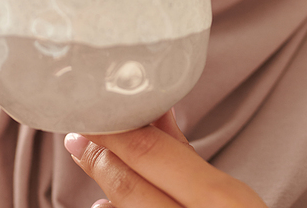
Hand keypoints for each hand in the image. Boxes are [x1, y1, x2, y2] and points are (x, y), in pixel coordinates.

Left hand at [64, 110, 267, 207]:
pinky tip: (106, 205)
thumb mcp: (228, 194)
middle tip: (78, 138)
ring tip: (94, 166)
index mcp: (219, 200)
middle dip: (98, 158)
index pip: (149, 153)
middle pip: (127, 186)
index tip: (91, 116)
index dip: (113, 132)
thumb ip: (184, 153)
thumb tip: (153, 109)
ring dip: (105, 189)